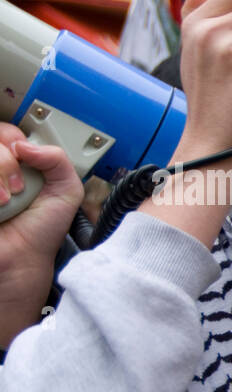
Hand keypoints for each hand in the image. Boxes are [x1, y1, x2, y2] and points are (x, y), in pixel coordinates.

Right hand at [0, 128, 83, 347]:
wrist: (23, 260)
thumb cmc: (41, 231)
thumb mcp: (66, 191)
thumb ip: (59, 160)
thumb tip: (27, 144)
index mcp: (13, 162)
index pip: (4, 130)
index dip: (14, 139)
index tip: (26, 158)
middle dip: (6, 161)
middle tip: (17, 188)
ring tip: (5, 200)